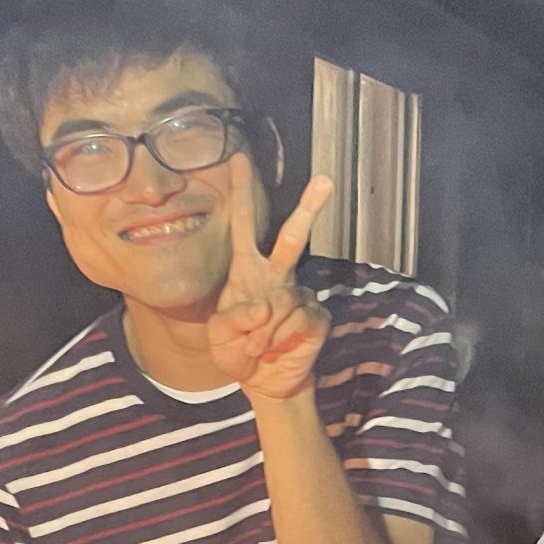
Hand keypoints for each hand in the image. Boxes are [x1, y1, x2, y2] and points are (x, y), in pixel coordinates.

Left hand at [207, 176, 333, 403]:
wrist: (264, 382)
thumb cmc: (238, 351)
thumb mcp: (219, 335)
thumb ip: (233, 318)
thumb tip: (267, 304)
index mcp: (248, 272)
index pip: (245, 226)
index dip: (244, 195)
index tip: (241, 161)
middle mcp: (276, 277)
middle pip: (291, 237)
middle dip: (308, 209)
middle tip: (324, 181)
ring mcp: (300, 296)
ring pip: (283, 300)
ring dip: (263, 331)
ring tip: (257, 348)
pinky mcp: (316, 317)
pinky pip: (297, 321)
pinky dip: (280, 339)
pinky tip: (276, 349)